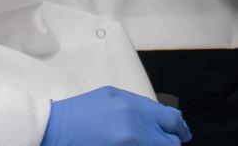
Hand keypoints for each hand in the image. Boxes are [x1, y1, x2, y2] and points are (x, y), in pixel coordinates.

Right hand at [39, 86, 191, 145]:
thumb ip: (137, 106)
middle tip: (163, 141)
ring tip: (146, 142)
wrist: (54, 130)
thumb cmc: (80, 113)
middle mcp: (135, 132)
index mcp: (133, 109)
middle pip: (170, 144)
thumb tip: (158, 118)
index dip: (180, 128)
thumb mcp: (111, 96)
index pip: (172, 121)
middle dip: (169, 143)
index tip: (183, 133)